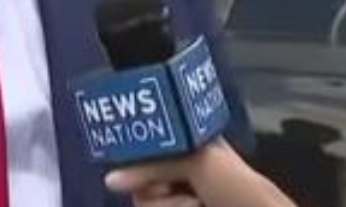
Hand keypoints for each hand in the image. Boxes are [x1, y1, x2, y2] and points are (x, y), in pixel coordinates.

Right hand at [105, 139, 297, 206]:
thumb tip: (110, 179)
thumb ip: (152, 166)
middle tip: (170, 186)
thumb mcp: (195, 163)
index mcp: (187, 145)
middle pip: (137, 179)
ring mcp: (177, 199)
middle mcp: (179, 171)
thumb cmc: (235, 186)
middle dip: (153, 184)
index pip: (146, 145)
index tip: (131, 164)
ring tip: (194, 204)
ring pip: (144, 202)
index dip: (136, 155)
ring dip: (167, 205)